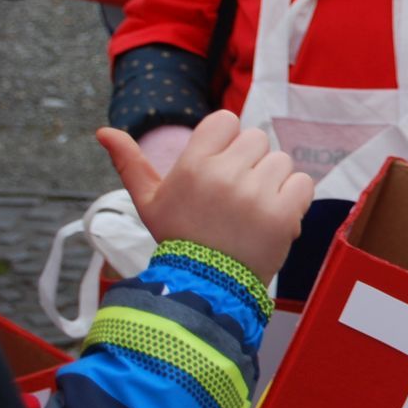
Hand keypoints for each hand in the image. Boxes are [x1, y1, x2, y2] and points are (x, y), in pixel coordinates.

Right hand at [96, 111, 312, 285]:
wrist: (206, 286)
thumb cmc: (178, 238)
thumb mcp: (148, 202)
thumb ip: (130, 163)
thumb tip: (103, 131)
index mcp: (193, 165)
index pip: (226, 120)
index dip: (226, 141)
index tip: (220, 166)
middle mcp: (225, 175)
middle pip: (257, 139)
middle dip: (250, 162)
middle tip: (234, 194)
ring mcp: (256, 194)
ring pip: (281, 161)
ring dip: (272, 181)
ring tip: (251, 209)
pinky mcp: (284, 213)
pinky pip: (303, 182)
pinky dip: (294, 198)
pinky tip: (272, 215)